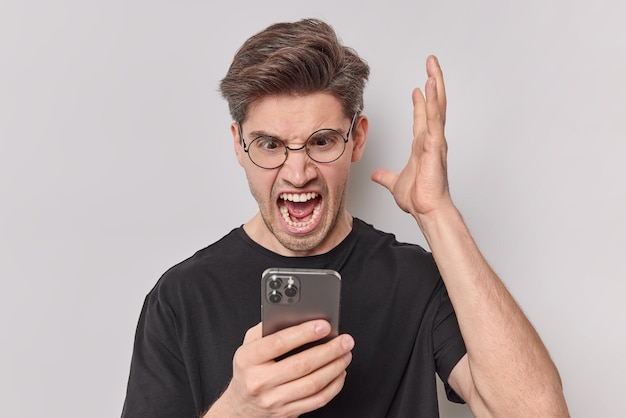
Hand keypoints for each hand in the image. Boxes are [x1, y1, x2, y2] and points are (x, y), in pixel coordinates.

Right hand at [206, 321, 353, 417]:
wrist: (241, 406)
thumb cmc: (249, 369)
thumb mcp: (249, 344)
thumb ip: (268, 328)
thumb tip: (297, 316)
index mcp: (248, 359)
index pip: (279, 343)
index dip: (304, 333)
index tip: (324, 326)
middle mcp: (260, 381)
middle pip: (302, 365)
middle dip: (329, 350)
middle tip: (345, 340)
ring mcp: (274, 399)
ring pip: (313, 384)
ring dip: (335, 367)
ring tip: (345, 354)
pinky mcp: (288, 412)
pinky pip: (317, 400)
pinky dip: (334, 385)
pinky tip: (339, 373)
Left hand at [371, 55, 452, 219]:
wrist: (428, 211)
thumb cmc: (419, 199)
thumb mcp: (394, 183)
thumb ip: (385, 176)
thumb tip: (375, 175)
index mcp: (422, 145)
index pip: (421, 117)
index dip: (420, 102)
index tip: (418, 87)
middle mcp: (431, 139)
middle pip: (434, 105)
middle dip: (433, 82)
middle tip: (431, 63)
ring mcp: (435, 141)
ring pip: (437, 107)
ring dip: (436, 84)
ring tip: (433, 66)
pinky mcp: (435, 146)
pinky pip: (433, 120)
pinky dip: (432, 102)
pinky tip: (430, 86)